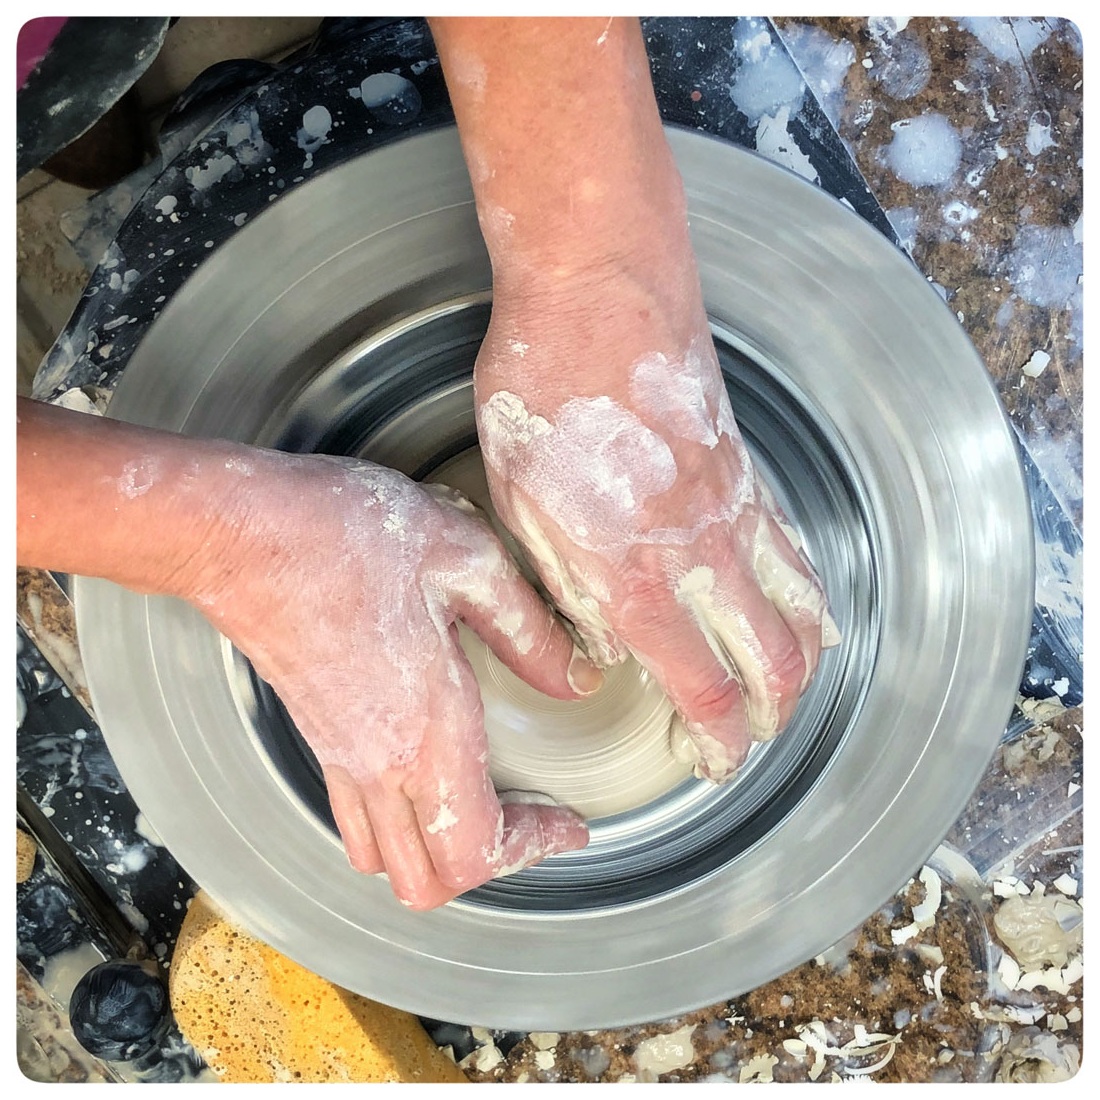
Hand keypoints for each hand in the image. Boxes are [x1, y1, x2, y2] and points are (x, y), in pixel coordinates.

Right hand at [188, 449, 597, 908]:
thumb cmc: (347, 537)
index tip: (570, 826)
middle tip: (532, 818)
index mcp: (427, 732)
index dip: (535, 850)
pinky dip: (397, 826)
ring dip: (440, 852)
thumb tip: (576, 678)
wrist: (239, 532)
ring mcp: (339, 757)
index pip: (479, 850)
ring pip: (386, 861)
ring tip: (483, 805)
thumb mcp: (466, 559)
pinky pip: (357, 817)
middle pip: (429, 882)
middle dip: (490, 864)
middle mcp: (380, 764)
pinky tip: (426, 772)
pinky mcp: (316, 736)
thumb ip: (528, 629)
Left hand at [473, 269, 836, 780]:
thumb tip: (604, 645)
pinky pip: (796, 549)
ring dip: (801, 666)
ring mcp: (735, 511)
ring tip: (782, 692)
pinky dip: (810, 596)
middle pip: (772, 664)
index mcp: (634, 573)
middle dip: (769, 720)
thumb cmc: (543, 390)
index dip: (717, 740)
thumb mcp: (520, 503)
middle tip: (745, 741)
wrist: (597, 292)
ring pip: (803, 612)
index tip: (709, 761)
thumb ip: (567, 587)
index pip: (700, 686)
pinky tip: (802, 610)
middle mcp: (701, 553)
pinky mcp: (748, 473)